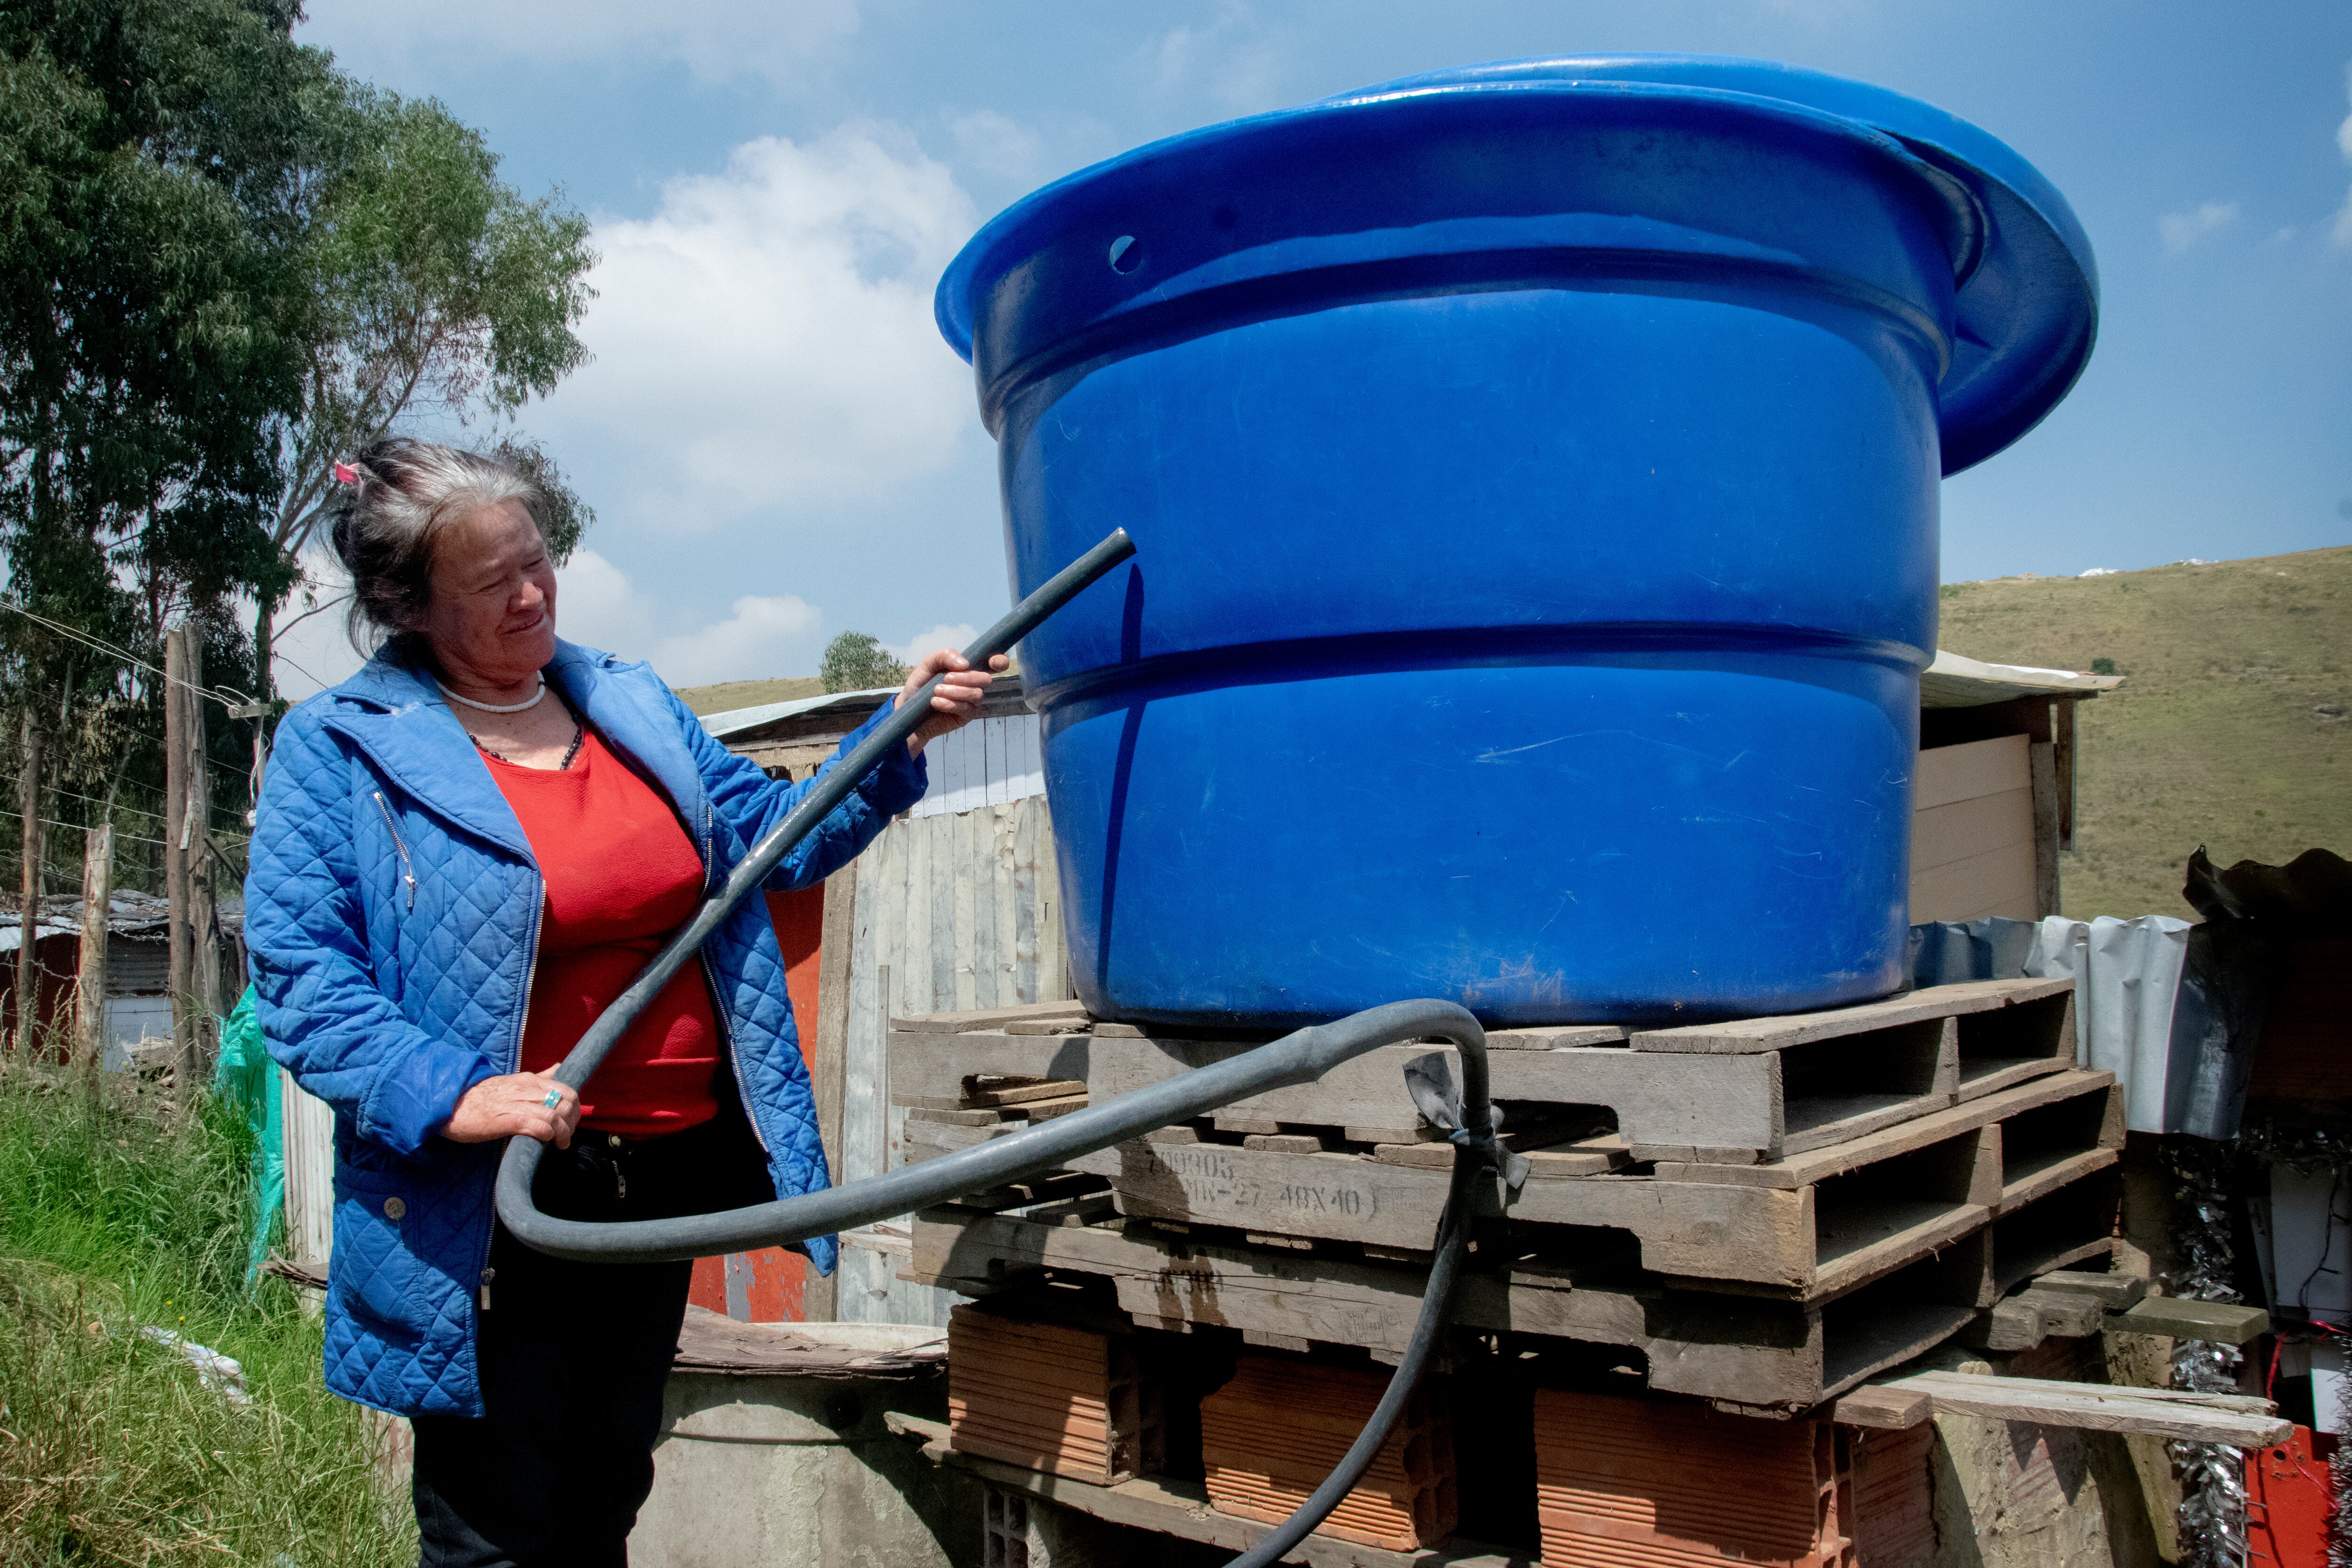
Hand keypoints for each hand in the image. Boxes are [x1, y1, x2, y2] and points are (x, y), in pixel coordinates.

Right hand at [441, 1072, 580, 1147]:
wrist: (449, 1104)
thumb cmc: (479, 1098)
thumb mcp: (511, 1083)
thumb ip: (537, 1079)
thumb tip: (558, 1069)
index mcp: (529, 1080)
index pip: (567, 1090)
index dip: (575, 1109)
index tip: (570, 1122)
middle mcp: (527, 1088)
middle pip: (566, 1102)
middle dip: (572, 1122)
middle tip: (566, 1136)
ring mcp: (518, 1103)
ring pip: (556, 1115)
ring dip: (563, 1133)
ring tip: (559, 1144)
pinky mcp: (507, 1119)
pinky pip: (538, 1126)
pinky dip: (547, 1135)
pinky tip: (545, 1142)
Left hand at [894, 650, 1009, 755]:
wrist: (908, 709)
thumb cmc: (920, 684)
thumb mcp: (928, 664)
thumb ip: (945, 655)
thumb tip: (965, 664)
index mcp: (968, 669)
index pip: (994, 664)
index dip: (999, 661)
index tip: (993, 662)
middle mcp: (974, 684)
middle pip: (985, 679)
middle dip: (966, 678)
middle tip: (945, 679)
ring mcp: (972, 701)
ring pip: (976, 694)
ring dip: (956, 691)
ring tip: (936, 691)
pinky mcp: (966, 716)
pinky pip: (966, 708)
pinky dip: (950, 704)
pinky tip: (935, 702)